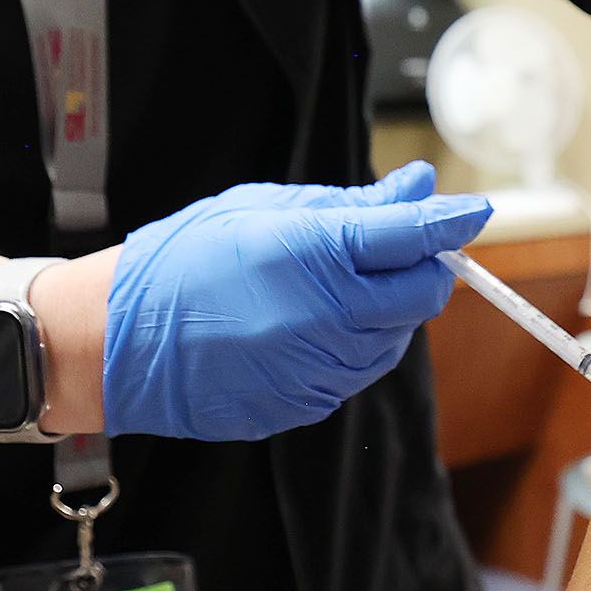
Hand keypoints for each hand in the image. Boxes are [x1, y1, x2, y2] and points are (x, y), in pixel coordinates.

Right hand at [102, 161, 489, 439]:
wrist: (117, 341)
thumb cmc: (183, 262)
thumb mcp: (266, 209)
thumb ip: (351, 204)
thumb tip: (417, 187)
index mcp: (316, 254)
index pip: (413, 237)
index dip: (450, 221)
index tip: (472, 211)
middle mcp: (327, 317)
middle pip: (421, 296)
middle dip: (420, 270)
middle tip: (392, 251)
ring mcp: (319, 368)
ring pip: (394, 339)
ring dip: (384, 312)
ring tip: (327, 289)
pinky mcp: (306, 403)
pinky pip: (357, 371)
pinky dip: (352, 346)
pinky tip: (307, 327)